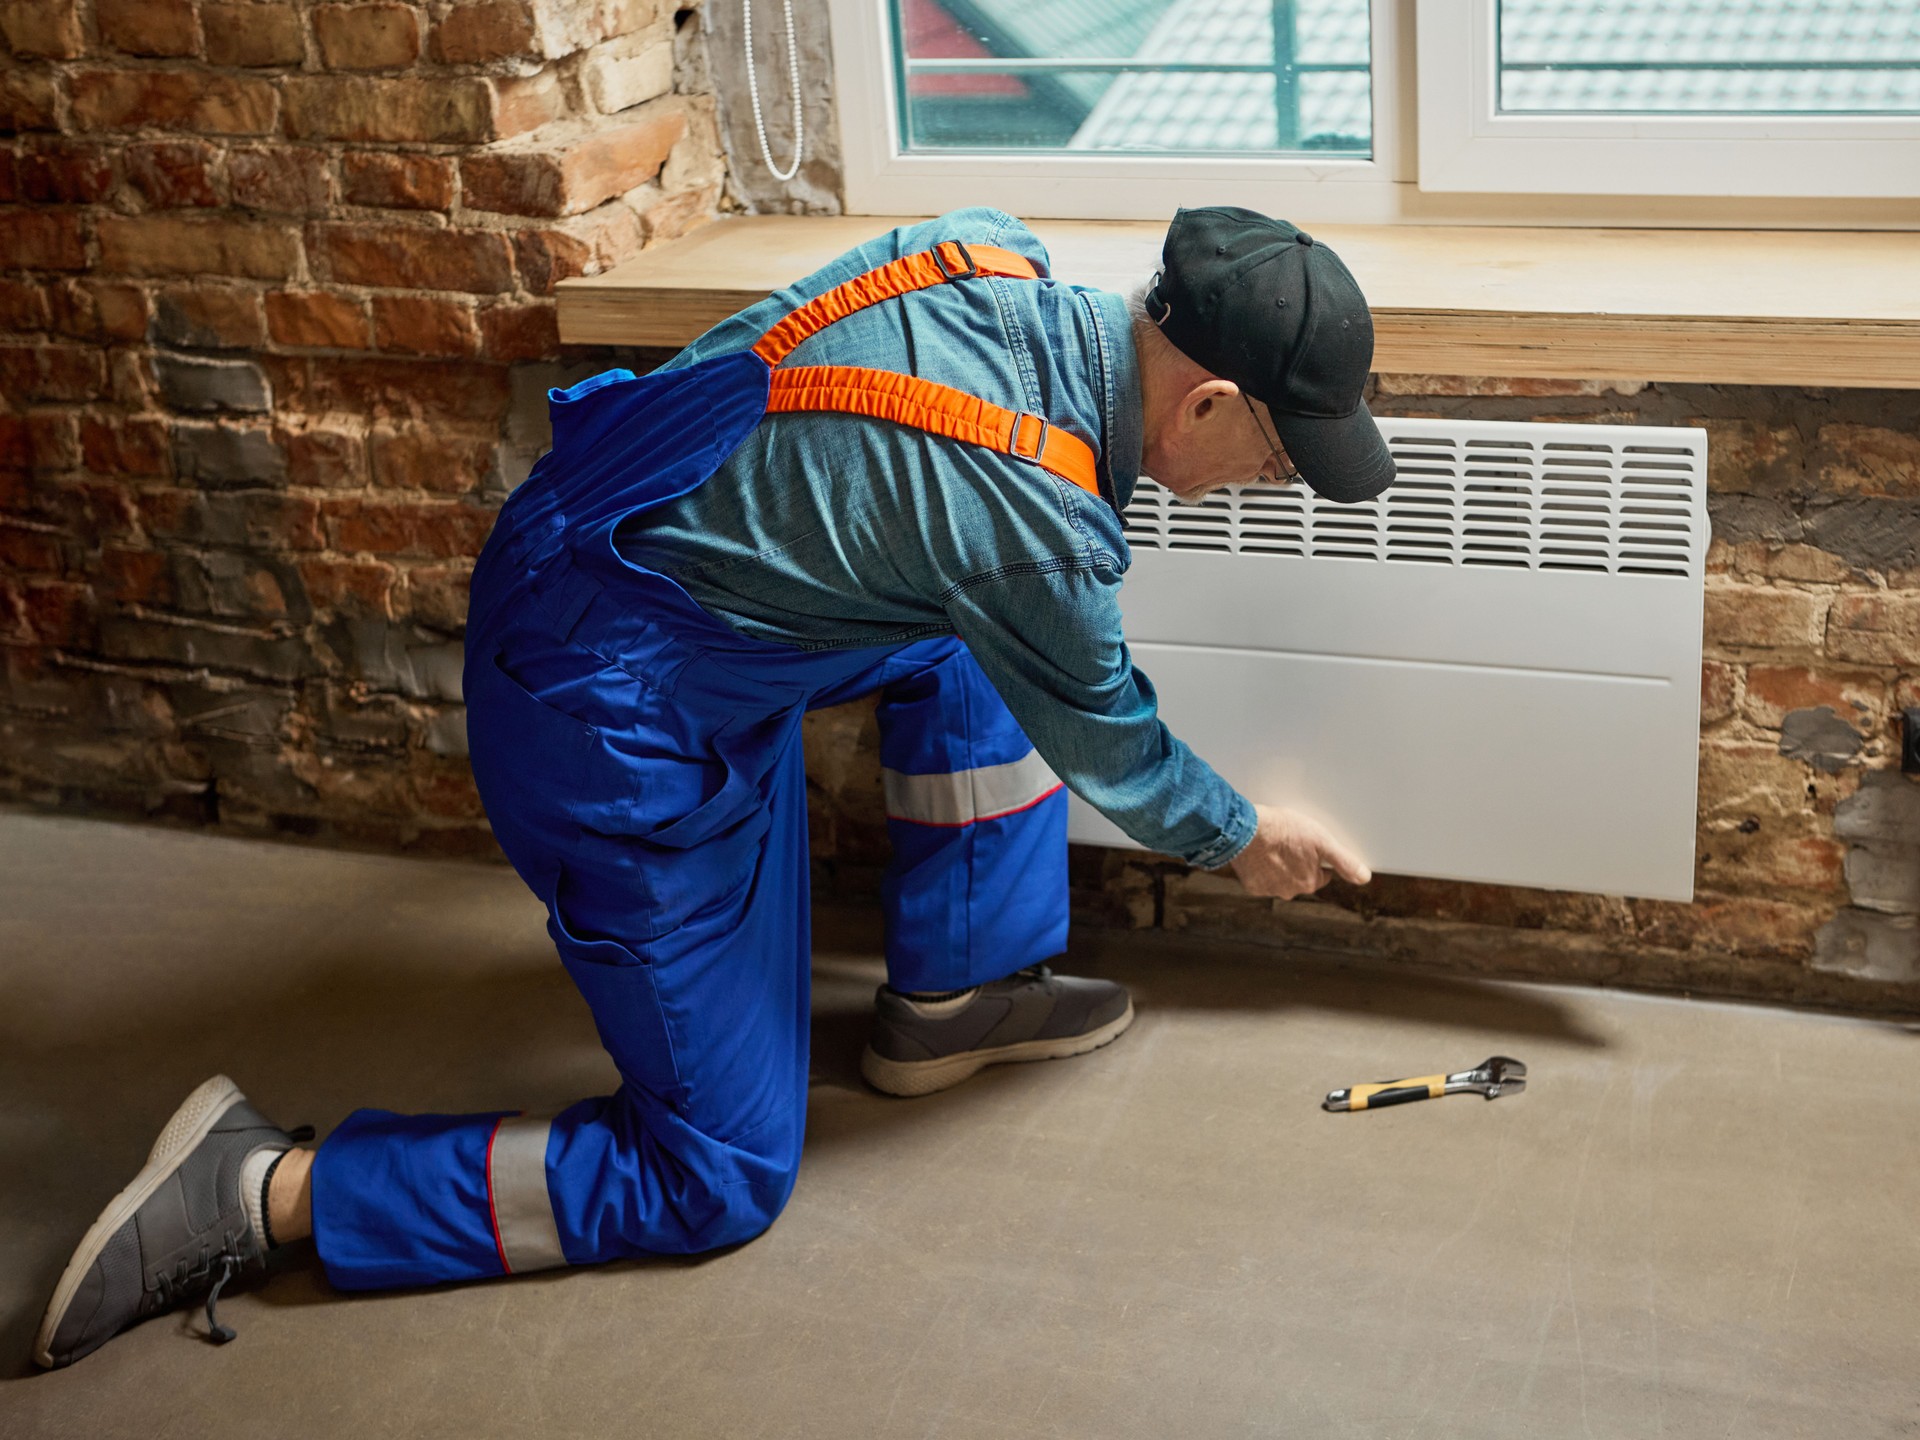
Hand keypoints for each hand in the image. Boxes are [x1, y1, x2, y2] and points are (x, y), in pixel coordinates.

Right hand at [1225, 803, 1371, 899]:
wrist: (1246, 830)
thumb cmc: (1284, 831)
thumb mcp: (1321, 840)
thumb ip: (1344, 861)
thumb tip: (1364, 877)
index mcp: (1310, 882)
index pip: (1321, 876)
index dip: (1317, 860)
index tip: (1308, 847)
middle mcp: (1290, 891)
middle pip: (1300, 879)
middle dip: (1297, 864)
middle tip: (1289, 844)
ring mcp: (1269, 890)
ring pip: (1280, 880)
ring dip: (1279, 867)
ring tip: (1274, 847)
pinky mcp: (1251, 885)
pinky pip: (1261, 879)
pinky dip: (1261, 869)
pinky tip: (1260, 854)